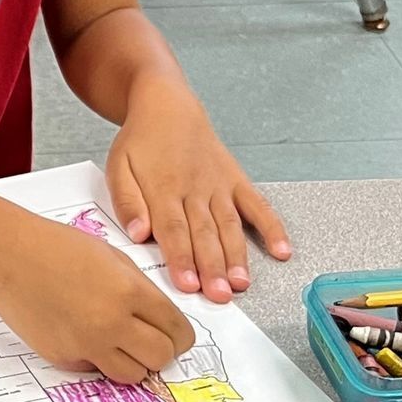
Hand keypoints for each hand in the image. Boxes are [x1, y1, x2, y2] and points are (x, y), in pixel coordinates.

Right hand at [0, 207, 195, 382]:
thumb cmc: (57, 248)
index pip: (178, 331)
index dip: (181, 336)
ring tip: (122, 345)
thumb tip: (161, 320)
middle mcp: (111, 323)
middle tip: (152, 342)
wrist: (8, 255)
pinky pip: (95, 369)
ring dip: (133, 363)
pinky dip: (98, 359)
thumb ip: (142, 290)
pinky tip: (85, 334)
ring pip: (132, 375)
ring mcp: (86, 344)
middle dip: (162, 351)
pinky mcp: (63, 357)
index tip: (177, 337)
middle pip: (160, 358)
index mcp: (130, 292)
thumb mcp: (114, 257)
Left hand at [107, 80, 289, 303]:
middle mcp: (194, 190)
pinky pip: (257, 205)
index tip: (188, 285)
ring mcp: (218, 186)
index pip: (173, 230)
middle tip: (219, 296)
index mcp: (163, 190)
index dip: (182, 259)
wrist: (167, 105)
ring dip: (237, 256)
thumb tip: (138, 233)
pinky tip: (283, 251)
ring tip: (242, 283)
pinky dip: (272, 227)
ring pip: (230, 225)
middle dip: (212, 267)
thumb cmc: (140, 142)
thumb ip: (127, 202)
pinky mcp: (236, 180)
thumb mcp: (119, 166)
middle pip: (205, 234)